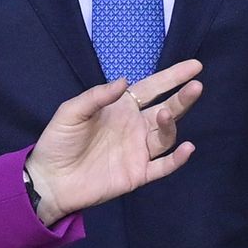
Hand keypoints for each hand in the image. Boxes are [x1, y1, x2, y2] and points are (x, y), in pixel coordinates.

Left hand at [25, 60, 202, 223]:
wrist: (50, 180)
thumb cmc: (58, 142)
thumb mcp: (71, 112)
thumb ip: (97, 96)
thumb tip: (125, 80)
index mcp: (121, 108)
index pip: (153, 88)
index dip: (173, 77)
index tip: (194, 66)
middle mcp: (135, 126)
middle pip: (166, 109)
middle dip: (183, 97)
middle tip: (196, 86)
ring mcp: (138, 150)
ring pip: (166, 135)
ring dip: (171, 123)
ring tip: (165, 114)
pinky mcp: (139, 174)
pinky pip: (164, 166)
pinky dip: (177, 158)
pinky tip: (187, 148)